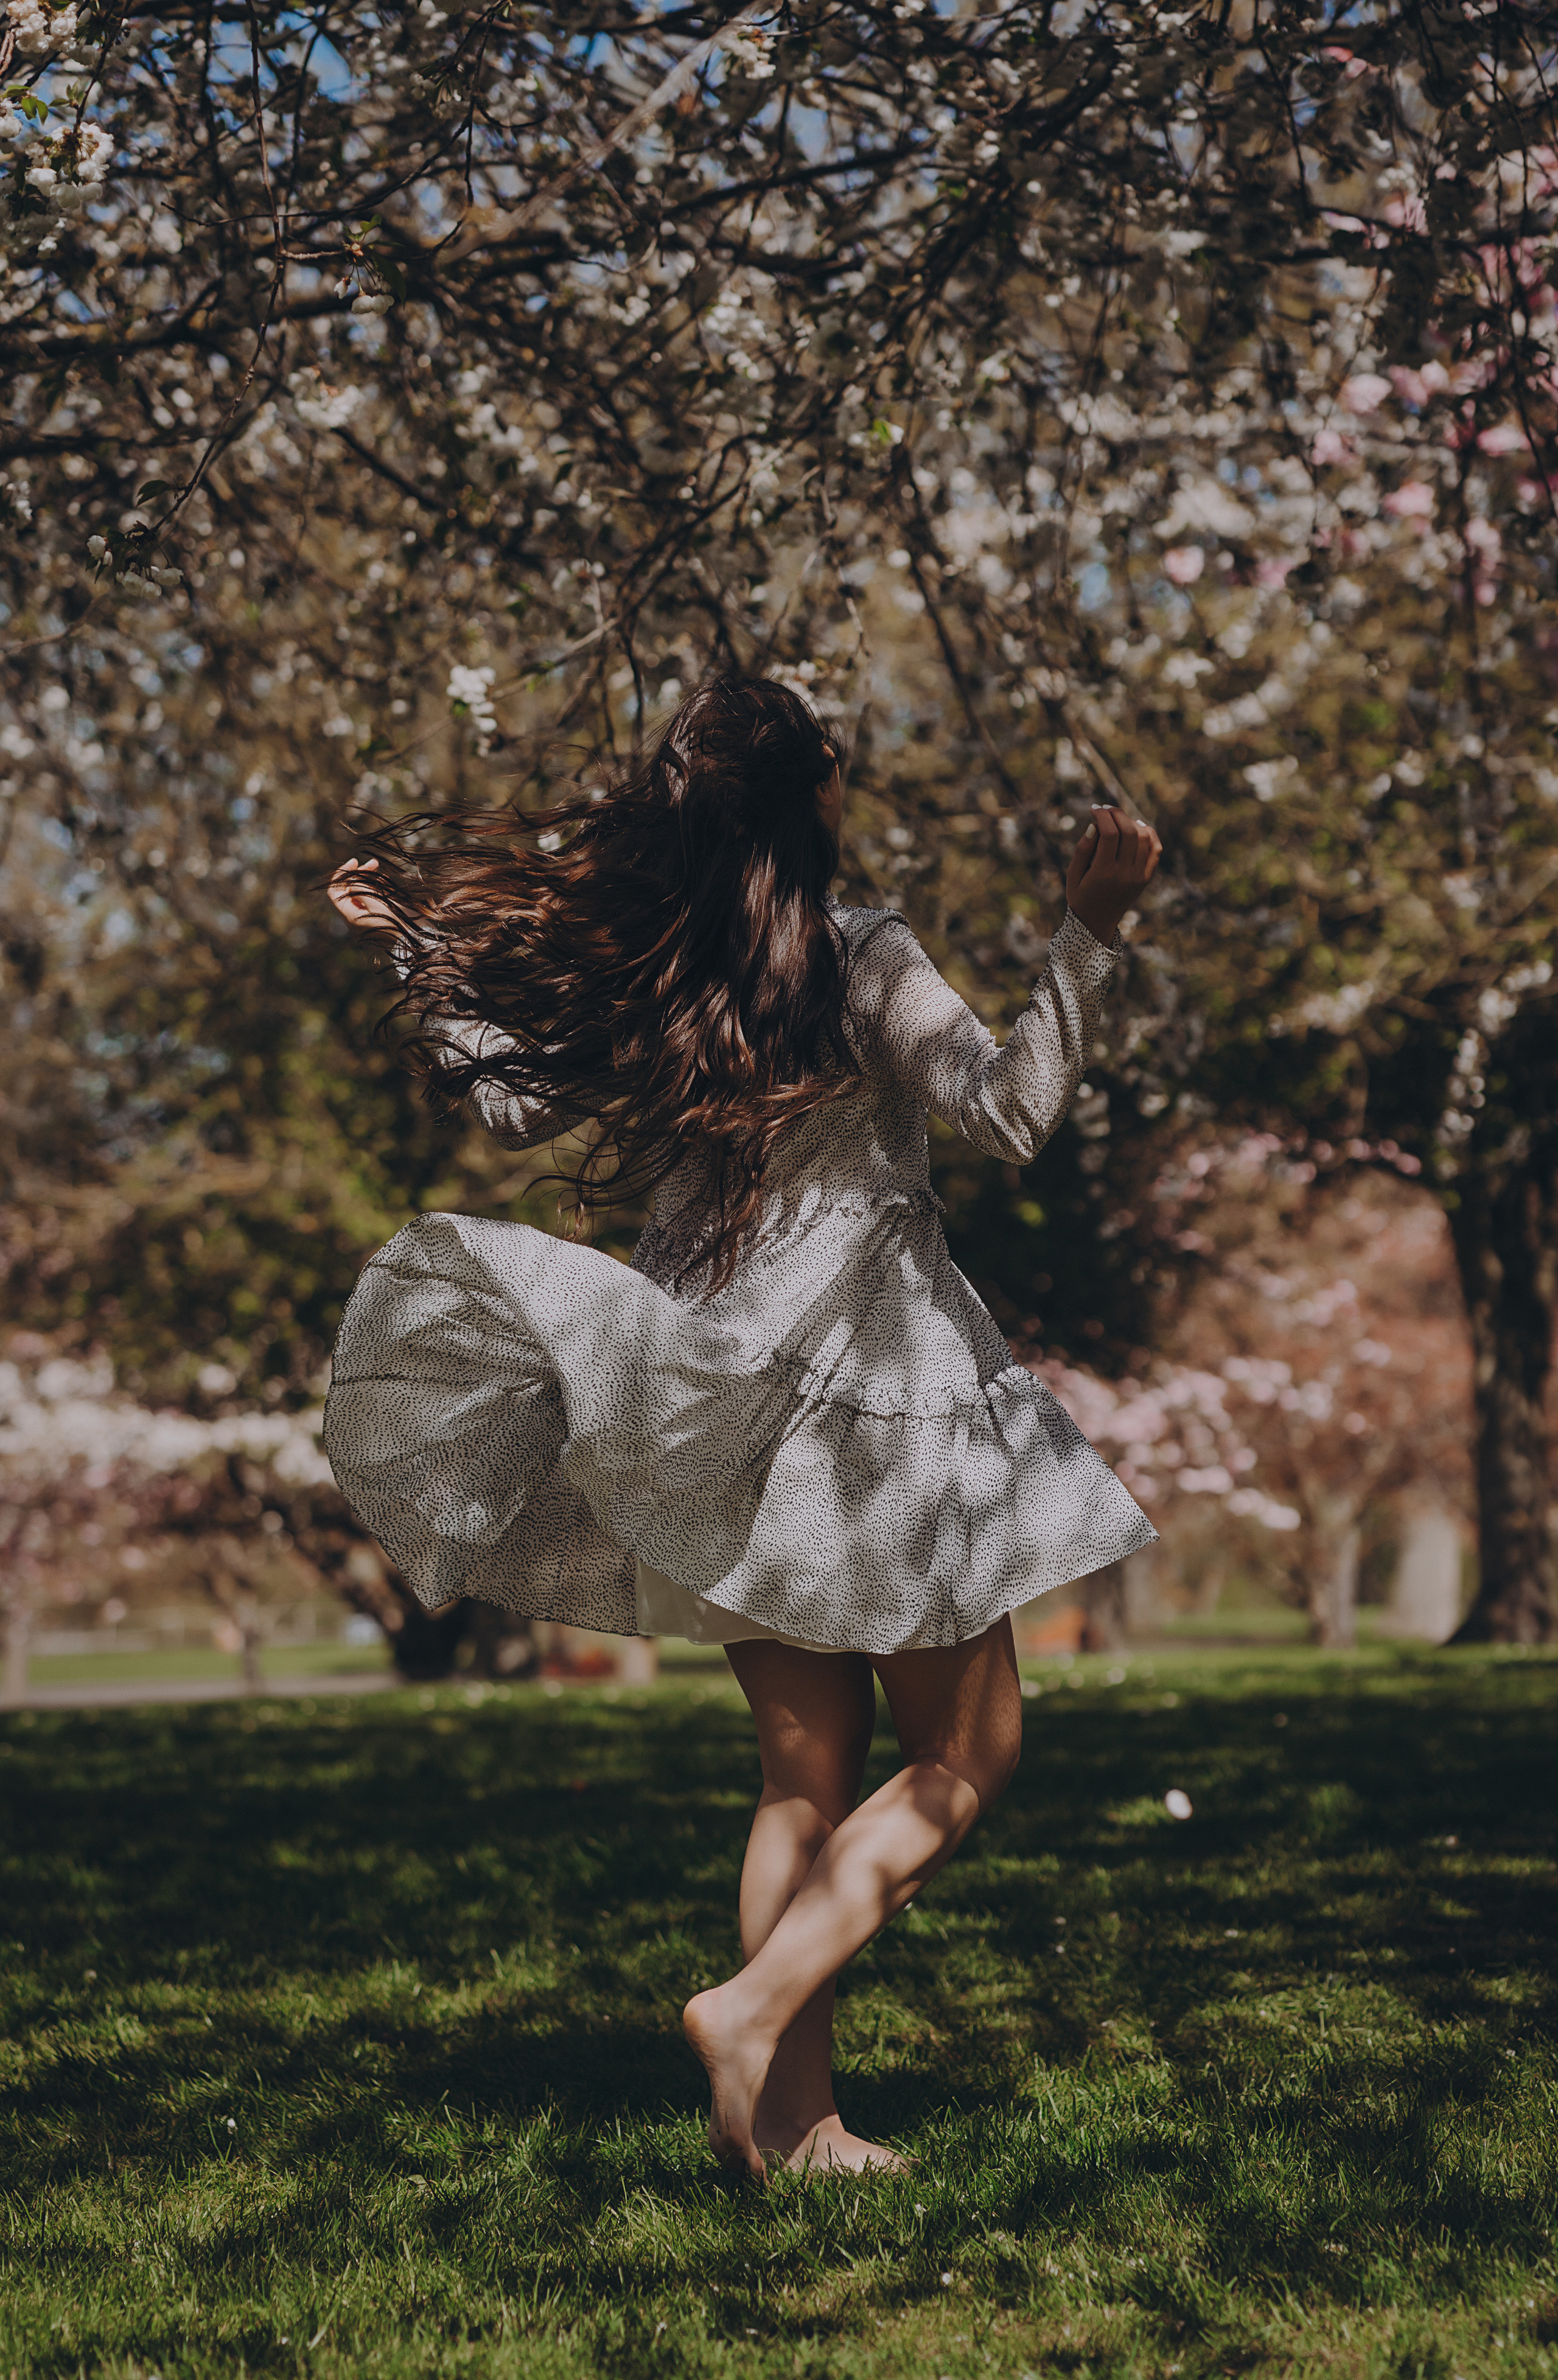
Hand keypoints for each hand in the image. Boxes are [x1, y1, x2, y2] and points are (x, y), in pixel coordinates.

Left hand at [327, 855, 395, 931]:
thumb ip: (360, 890)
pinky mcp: (376, 913)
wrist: (413, 936)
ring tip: (377, 866)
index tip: (355, 863)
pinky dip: (373, 885)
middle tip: (373, 863)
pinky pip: (369, 896)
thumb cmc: (394, 922)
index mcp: (350, 915)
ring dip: (366, 877)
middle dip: (358, 874)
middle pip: (348, 889)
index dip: (341, 875)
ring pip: (359, 891)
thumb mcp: (376, 903)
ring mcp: (365, 914)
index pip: (334, 892)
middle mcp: (354, 914)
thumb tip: (351, 881)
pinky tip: (382, 878)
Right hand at [1064, 805, 1161, 945]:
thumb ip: (1082, 850)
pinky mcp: (1145, 878)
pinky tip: (1138, 827)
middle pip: (1128, 832)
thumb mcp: (1072, 875)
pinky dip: (1149, 834)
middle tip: (1106, 809)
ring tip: (1119, 818)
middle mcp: (1124, 874)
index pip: (1109, 834)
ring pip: (1143, 837)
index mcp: (1103, 873)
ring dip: (1131, 822)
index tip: (1094, 809)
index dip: (1103, 816)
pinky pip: (1155, 850)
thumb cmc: (1080, 896)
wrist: (1097, 923)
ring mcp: (1138, 876)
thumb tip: (1095, 825)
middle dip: (1117, 814)